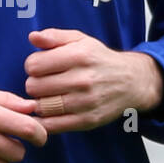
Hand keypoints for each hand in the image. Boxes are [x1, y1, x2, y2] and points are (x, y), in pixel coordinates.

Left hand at [23, 28, 163, 132]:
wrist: (131, 82)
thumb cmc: (99, 59)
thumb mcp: (80, 40)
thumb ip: (54, 36)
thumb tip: (32, 37)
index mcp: (79, 56)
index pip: (33, 65)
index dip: (33, 65)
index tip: (41, 67)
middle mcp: (83, 80)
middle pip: (33, 87)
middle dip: (35, 84)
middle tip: (45, 83)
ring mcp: (85, 102)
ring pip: (41, 107)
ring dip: (40, 102)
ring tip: (50, 96)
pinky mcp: (87, 121)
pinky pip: (52, 125)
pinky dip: (45, 120)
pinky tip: (51, 111)